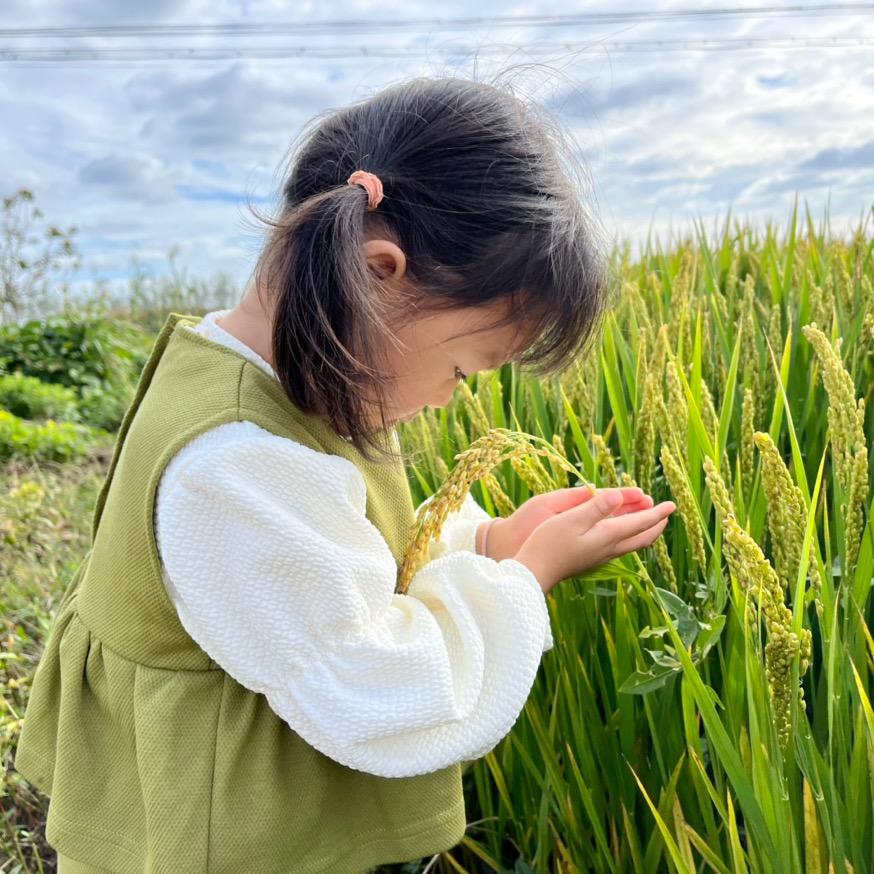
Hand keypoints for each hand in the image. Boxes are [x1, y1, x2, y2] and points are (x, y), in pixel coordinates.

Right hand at [512, 486, 676, 592]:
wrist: (534, 572)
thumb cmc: (549, 543)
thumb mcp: (571, 519)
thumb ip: (596, 507)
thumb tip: (618, 496)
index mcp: (607, 536)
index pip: (640, 523)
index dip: (657, 513)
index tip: (672, 504)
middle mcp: (609, 549)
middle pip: (642, 537)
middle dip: (656, 524)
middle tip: (666, 513)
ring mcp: (600, 557)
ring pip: (632, 544)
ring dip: (644, 530)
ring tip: (649, 520)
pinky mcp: (591, 560)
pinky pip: (621, 547)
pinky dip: (630, 536)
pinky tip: (622, 533)